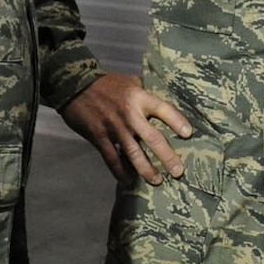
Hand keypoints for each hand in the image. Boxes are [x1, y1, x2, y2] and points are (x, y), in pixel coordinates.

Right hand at [60, 72, 192, 185]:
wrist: (75, 85)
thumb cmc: (106, 83)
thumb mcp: (130, 81)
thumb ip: (146, 91)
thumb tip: (164, 96)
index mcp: (139, 98)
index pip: (164, 109)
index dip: (177, 121)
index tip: (189, 134)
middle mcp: (130, 114)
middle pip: (153, 138)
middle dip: (167, 157)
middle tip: (179, 171)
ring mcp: (114, 127)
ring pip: (134, 153)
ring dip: (146, 169)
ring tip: (157, 181)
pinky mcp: (99, 137)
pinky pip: (112, 159)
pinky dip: (120, 172)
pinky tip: (128, 181)